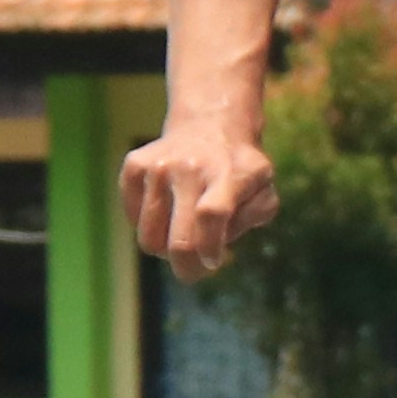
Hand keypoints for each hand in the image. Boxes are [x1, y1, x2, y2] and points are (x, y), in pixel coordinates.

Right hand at [123, 101, 276, 280]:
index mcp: (229, 174)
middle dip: (187, 268)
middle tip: (194, 271)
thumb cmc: (241, 172)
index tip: (212, 262)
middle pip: (179, 239)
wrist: (210, 126)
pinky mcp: (134, 165)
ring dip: (165, 250)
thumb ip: (252, 219)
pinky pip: (133, 218)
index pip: (212, 215)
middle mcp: (191, 167)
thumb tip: (218, 244)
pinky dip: (149, 225)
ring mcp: (158, 165)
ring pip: (150, 237)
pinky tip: (167, 211)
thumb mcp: (264, 192)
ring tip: (183, 236)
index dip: (208, 249)